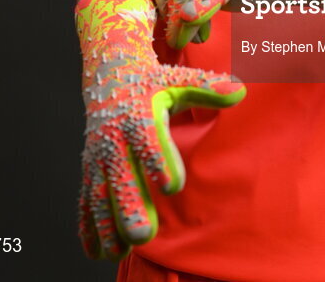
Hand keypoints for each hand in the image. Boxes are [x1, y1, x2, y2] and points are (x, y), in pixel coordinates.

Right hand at [76, 0, 244, 260]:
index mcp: (139, 114)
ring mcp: (98, 156)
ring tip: (121, 250)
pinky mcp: (90, 170)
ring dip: (108, 223)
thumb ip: (207, 88)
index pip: (148, 139)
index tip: (171, 185)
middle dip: (129, 204)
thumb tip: (238, 91)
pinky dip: (89, 227)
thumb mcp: (178, 80)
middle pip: (120, 174)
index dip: (159, 160)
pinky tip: (99, 251)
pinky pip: (86, 201)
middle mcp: (114, 137)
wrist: (109, 74)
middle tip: (144, 233)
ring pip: (99, 193)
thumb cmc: (153, 83)